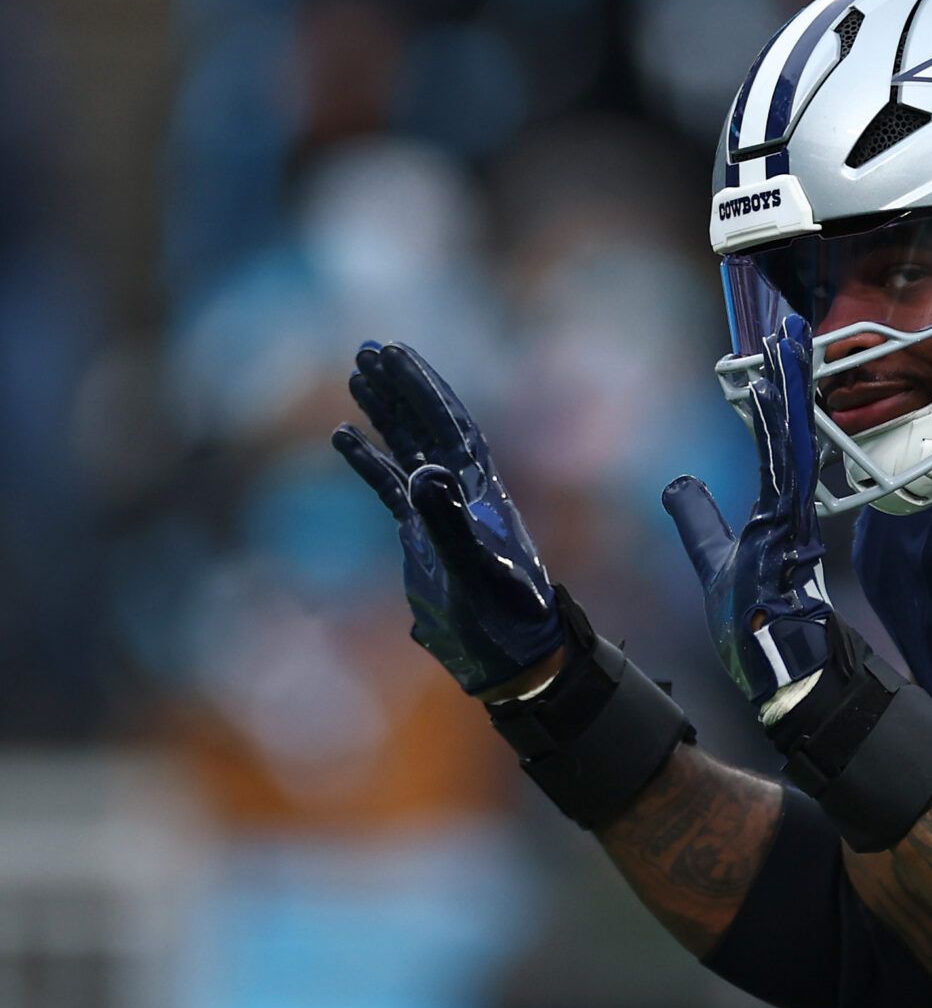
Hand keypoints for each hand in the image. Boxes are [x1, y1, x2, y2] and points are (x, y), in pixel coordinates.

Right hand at [332, 342, 564, 695]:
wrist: (511, 660)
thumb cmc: (502, 622)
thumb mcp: (474, 573)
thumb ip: (449, 524)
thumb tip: (423, 471)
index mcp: (484, 494)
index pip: (452, 426)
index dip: (425, 387)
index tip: (395, 351)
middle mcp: (466, 494)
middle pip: (431, 425)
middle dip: (402, 386)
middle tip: (368, 347)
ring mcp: (443, 513)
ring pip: (411, 448)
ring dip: (387, 411)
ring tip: (356, 373)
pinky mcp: (422, 537)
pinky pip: (391, 488)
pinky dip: (369, 461)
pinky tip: (342, 437)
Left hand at [663, 314, 831, 707]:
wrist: (783, 672)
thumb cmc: (756, 626)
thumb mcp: (714, 561)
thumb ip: (699, 521)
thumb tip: (675, 484)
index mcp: (776, 512)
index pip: (774, 444)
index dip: (774, 401)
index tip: (775, 358)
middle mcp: (789, 508)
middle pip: (787, 432)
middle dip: (788, 380)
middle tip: (789, 330)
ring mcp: (792, 520)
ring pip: (789, 442)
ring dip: (787, 393)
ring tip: (787, 346)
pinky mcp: (788, 534)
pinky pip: (784, 472)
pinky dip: (778, 433)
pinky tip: (773, 398)